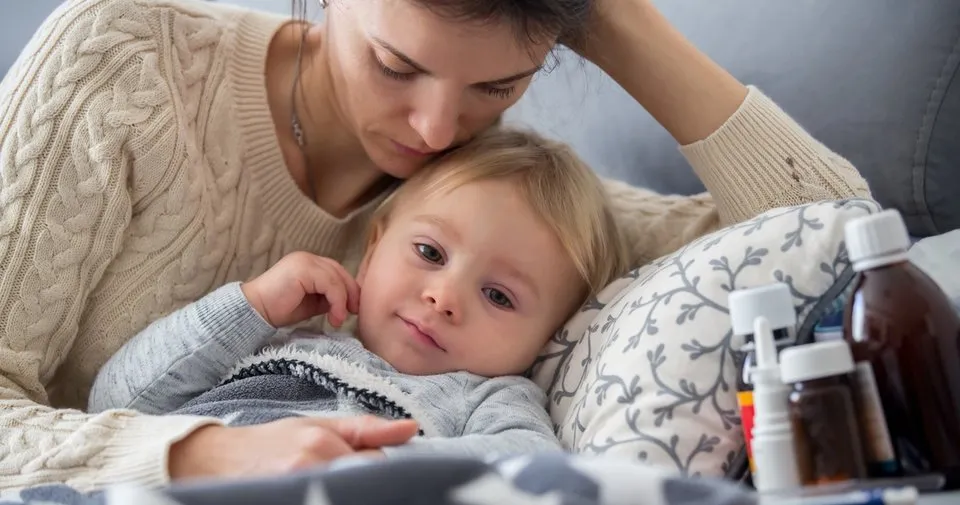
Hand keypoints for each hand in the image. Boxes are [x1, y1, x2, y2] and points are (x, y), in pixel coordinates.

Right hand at [168, 416, 417, 480]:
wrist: (216, 461)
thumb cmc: (271, 443)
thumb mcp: (318, 426)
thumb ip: (367, 428)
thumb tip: (412, 428)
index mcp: (321, 445)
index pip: (376, 465)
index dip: (374, 468)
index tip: (360, 467)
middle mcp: (308, 468)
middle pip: (363, 484)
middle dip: (364, 484)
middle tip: (350, 478)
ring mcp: (294, 490)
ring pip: (347, 493)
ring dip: (345, 490)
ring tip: (331, 484)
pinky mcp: (285, 500)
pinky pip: (322, 499)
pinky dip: (326, 496)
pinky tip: (319, 491)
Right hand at [241, 252, 359, 327]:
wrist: (255, 311)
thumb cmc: (279, 310)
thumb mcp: (311, 303)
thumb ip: (328, 298)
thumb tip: (348, 303)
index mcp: (308, 263)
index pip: (336, 271)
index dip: (349, 289)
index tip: (353, 309)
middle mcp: (307, 258)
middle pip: (339, 271)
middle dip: (351, 293)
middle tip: (354, 312)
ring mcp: (305, 261)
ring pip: (336, 278)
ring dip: (343, 301)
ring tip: (339, 320)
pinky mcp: (303, 269)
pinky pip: (330, 284)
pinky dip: (337, 301)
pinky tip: (334, 317)